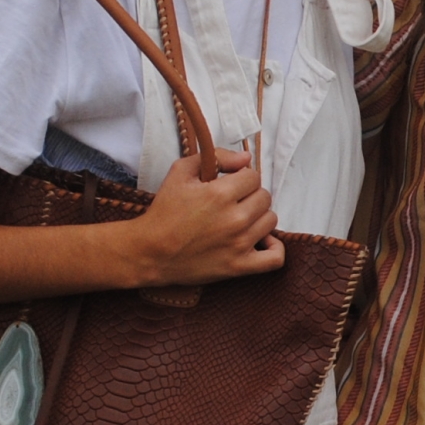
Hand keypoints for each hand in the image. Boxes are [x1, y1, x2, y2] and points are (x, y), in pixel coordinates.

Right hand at [132, 145, 282, 284]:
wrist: (150, 252)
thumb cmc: (164, 211)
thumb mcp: (180, 172)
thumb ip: (215, 157)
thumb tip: (246, 158)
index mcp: (220, 194)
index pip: (253, 176)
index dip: (241, 177)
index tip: (229, 184)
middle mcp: (234, 219)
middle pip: (264, 197)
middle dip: (250, 195)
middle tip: (232, 202)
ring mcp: (239, 245)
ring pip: (271, 220)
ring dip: (259, 217)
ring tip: (241, 219)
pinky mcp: (238, 267)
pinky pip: (274, 258)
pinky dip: (274, 248)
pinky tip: (260, 240)